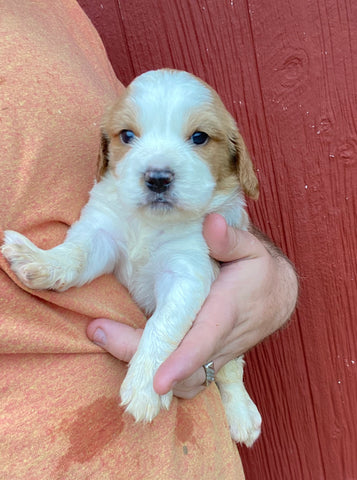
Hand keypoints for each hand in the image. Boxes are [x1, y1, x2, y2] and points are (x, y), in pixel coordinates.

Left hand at [87, 213, 297, 398]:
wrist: (276, 297)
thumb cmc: (258, 271)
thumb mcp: (250, 249)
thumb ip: (230, 239)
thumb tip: (212, 224)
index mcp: (225, 312)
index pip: (203, 342)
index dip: (180, 362)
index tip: (156, 379)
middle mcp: (218, 342)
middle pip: (181, 368)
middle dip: (139, 360)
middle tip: (99, 331)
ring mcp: (213, 356)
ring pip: (181, 381)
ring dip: (141, 369)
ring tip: (104, 335)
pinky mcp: (208, 361)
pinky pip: (183, 380)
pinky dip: (156, 375)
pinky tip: (124, 349)